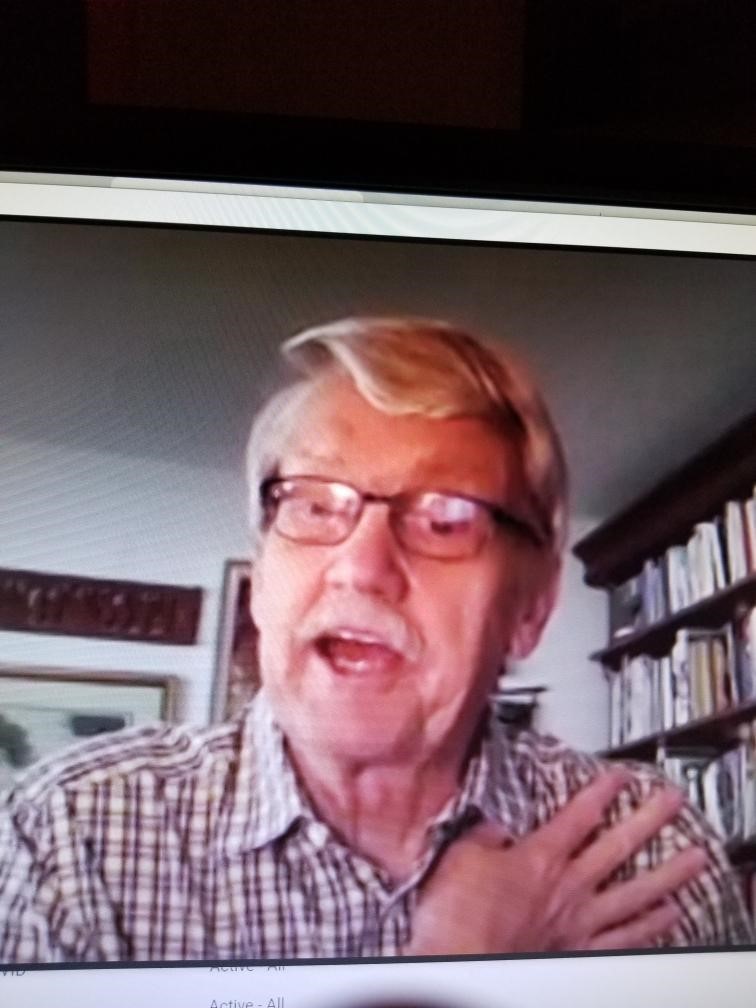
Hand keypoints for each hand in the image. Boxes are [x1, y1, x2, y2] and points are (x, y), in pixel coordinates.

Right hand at [407, 771, 706, 954]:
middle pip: (618, 846)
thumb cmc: (458, 915)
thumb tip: (494, 824)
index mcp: (539, 857)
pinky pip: (626, 937)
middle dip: (648, 819)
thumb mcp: (460, 855)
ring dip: (667, 874)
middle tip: (671, 802)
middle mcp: (567, 886)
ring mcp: (578, 921)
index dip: (603, 791)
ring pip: (634, 893)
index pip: (579, 814)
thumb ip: (484, 835)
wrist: (463, 962)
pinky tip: (669, 915)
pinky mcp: (579, 951)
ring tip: (693, 859)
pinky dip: (651, 925)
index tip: (622, 776)